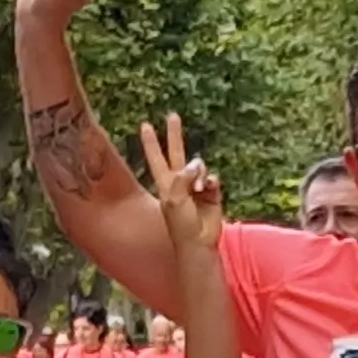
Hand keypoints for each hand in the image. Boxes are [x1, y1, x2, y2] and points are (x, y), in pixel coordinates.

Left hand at [135, 112, 220, 249]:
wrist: (198, 241)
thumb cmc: (180, 224)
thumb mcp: (174, 199)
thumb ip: (182, 178)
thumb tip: (195, 164)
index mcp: (165, 184)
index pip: (156, 158)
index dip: (151, 142)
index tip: (145, 125)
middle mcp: (180, 182)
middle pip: (176, 152)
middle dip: (174, 135)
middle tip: (173, 116)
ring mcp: (196, 186)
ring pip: (199, 166)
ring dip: (199, 174)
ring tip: (199, 189)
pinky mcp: (212, 193)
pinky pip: (212, 178)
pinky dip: (210, 183)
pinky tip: (208, 190)